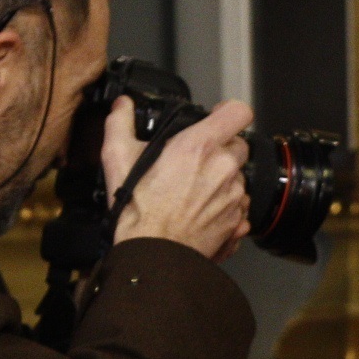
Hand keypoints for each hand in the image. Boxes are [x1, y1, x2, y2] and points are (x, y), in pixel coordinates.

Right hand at [107, 96, 252, 261]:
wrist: (155, 252)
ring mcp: (235, 195)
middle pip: (239, 145)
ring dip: (223, 179)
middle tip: (197, 160)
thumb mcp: (117, 157)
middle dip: (222, 148)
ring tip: (194, 190)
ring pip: (238, 176)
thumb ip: (120, 122)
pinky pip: (240, 204)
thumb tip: (122, 105)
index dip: (228, 112)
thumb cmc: (139, 209)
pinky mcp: (239, 219)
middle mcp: (224, 168)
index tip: (218, 117)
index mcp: (200, 146)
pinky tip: (202, 209)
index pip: (238, 112)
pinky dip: (226, 204)